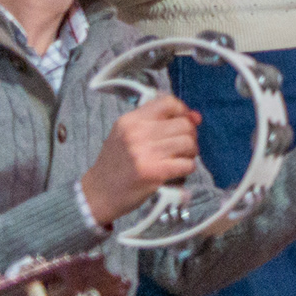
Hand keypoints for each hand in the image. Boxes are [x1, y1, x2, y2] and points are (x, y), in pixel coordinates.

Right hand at [81, 96, 200, 226]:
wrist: (99, 193)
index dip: (183, 111)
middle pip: (184, 124)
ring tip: (179, 159)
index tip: (184, 123)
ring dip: (190, 153)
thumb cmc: (117, 164)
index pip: (168, 102)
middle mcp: (137, 132)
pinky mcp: (153, 172)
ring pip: (189, 143)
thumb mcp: (128, 135)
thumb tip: (197, 116)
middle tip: (183, 147)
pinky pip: (187, 164)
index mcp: (130, 120)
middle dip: (191, 136)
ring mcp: (145, 152)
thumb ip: (159, 122)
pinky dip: (187, 168)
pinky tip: (177, 171)